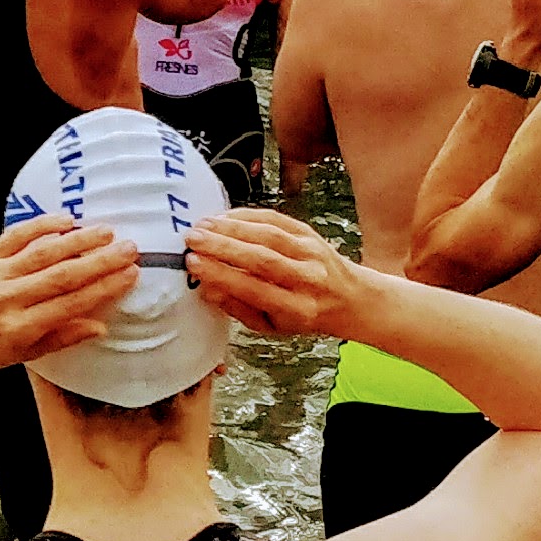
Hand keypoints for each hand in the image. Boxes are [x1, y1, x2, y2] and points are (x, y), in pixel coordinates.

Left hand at [0, 221, 138, 374]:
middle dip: (100, 261)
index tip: (130, 276)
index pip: (70, 304)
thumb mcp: (20, 355)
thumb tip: (99, 326)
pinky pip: (16, 236)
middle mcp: (9, 298)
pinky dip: (41, 225)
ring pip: (43, 252)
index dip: (104, 289)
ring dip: (78, 240)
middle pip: (62, 275)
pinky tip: (66, 220)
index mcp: (19, 327)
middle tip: (130, 250)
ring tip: (107, 232)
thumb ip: (60, 338)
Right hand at [187, 211, 365, 338]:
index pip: (254, 289)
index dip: (221, 275)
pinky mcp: (310, 232)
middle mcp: (308, 280)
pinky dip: (246, 215)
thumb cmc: (302, 314)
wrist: (348, 297)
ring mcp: (311, 253)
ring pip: (268, 235)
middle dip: (222, 247)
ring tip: (202, 225)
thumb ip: (238, 308)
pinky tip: (224, 217)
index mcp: (297, 309)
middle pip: (261, 259)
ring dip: (231, 228)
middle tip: (193, 239)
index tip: (194, 264)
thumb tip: (207, 288)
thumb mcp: (270, 326)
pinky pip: (275, 219)